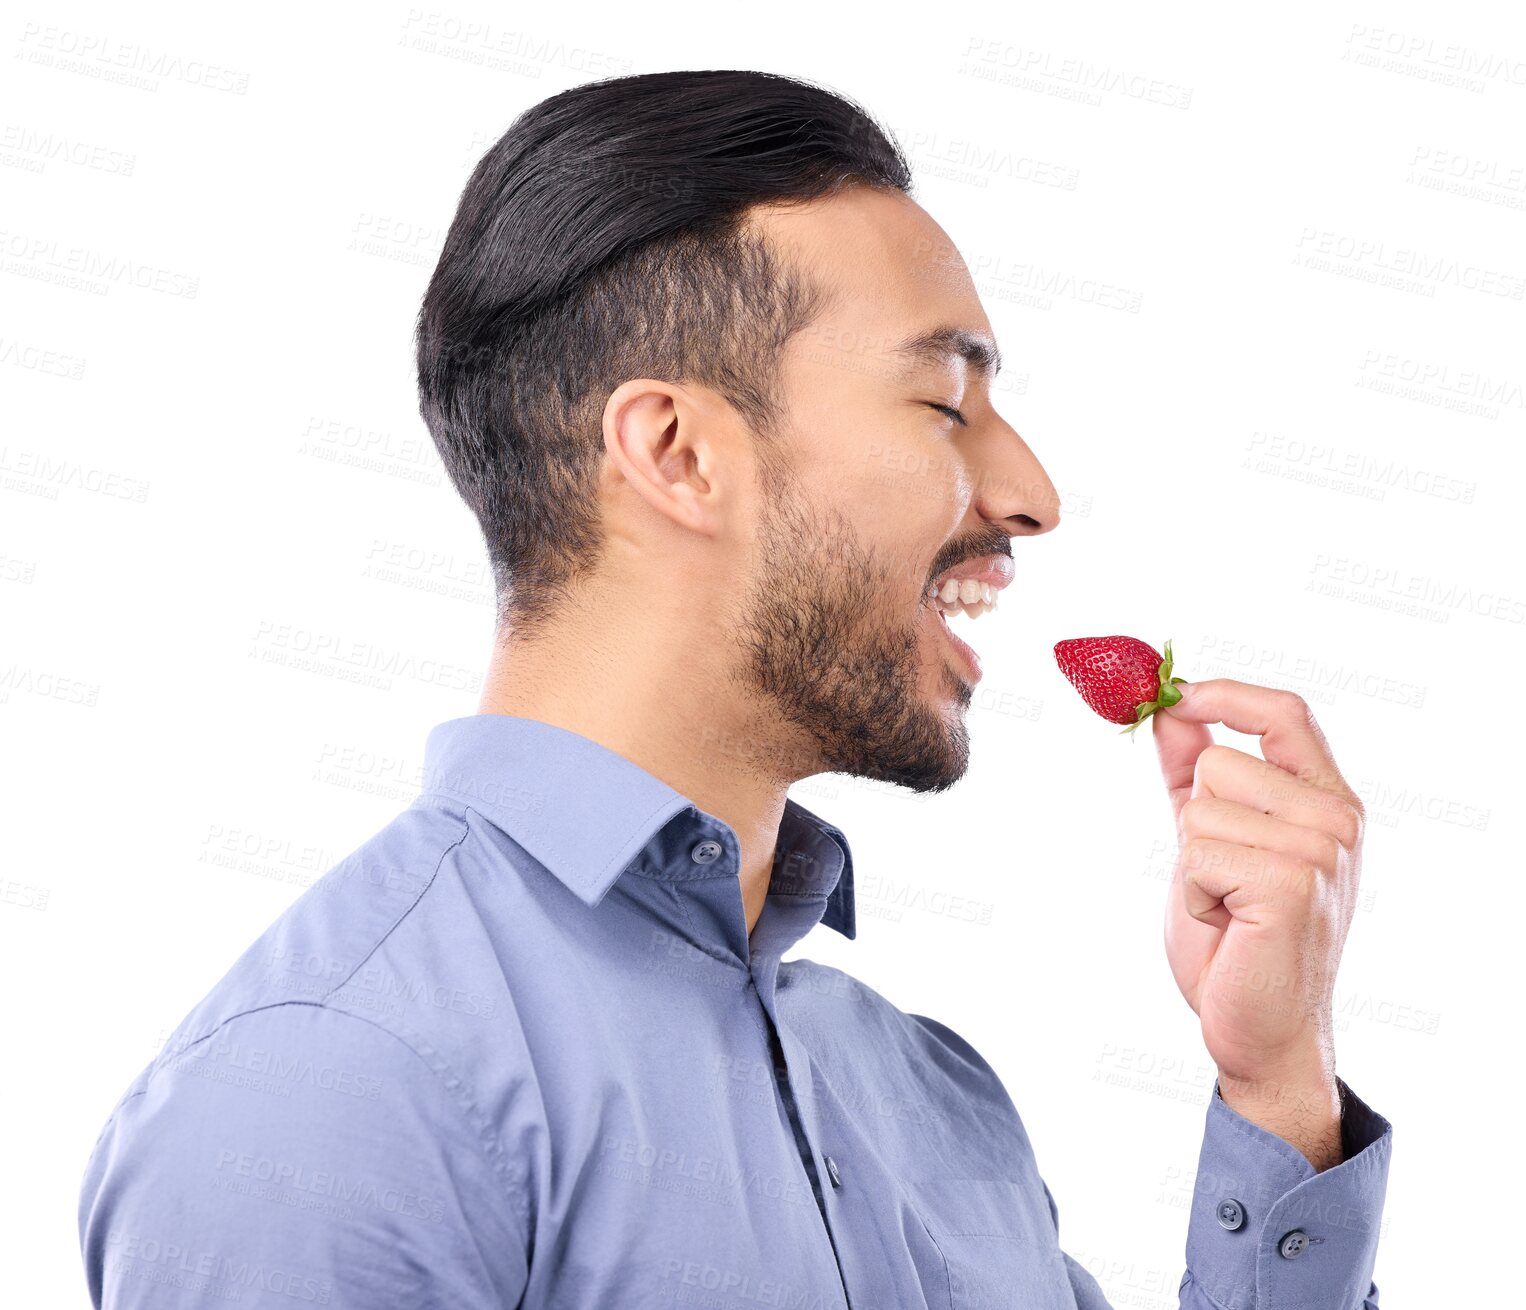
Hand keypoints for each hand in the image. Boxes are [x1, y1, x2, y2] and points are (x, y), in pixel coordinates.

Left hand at [1151, 679, 1365, 1169]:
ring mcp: (1320, 850)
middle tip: (1222, 879)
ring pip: (1202, 806)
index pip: (1286, 713)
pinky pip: (1198, 851)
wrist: (1261, 1028)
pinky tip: (1226, 924)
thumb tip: (1166, 711)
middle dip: (1194, 818)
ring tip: (1226, 905)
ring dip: (1192, 861)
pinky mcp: (1292, 883)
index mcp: (1327, 802)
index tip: (1174, 695)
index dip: (1226, 694)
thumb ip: (1191, 775)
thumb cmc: (1236, 939)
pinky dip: (1194, 892)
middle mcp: (1336, 820)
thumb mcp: (1211, 841)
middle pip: (1219, 761)